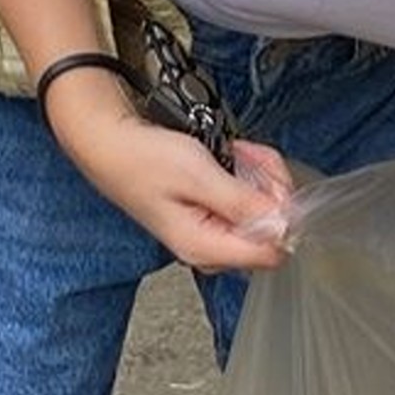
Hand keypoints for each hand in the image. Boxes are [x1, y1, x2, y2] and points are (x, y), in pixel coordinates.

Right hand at [67, 109, 296, 272]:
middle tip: (252, 159)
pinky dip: (248, 171)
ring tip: (238, 153)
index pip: (272, 253)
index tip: (272, 186)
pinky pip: (246, 198)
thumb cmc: (142, 159)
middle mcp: (209, 246)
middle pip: (271, 230)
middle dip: (271, 189)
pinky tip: (232, 156)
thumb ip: (244, 204)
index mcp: (205, 247)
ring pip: (263, 210)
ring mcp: (210, 230)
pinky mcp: (210, 213)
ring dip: (260, 175)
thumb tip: (284, 226)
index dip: (282, 217)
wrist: (109, 141)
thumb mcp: (200, 176)